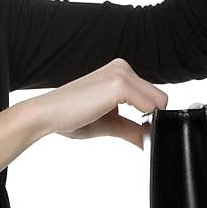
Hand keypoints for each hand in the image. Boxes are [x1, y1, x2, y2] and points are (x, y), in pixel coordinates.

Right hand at [40, 58, 167, 149]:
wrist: (47, 114)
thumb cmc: (70, 116)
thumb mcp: (109, 123)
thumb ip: (131, 129)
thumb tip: (148, 140)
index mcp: (119, 71)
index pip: (151, 94)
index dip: (148, 115)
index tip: (136, 129)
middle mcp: (122, 67)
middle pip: (159, 97)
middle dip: (150, 118)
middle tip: (130, 132)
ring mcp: (122, 73)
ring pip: (159, 101)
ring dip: (147, 120)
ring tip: (119, 127)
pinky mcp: (119, 85)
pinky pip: (151, 106)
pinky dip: (145, 121)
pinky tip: (121, 124)